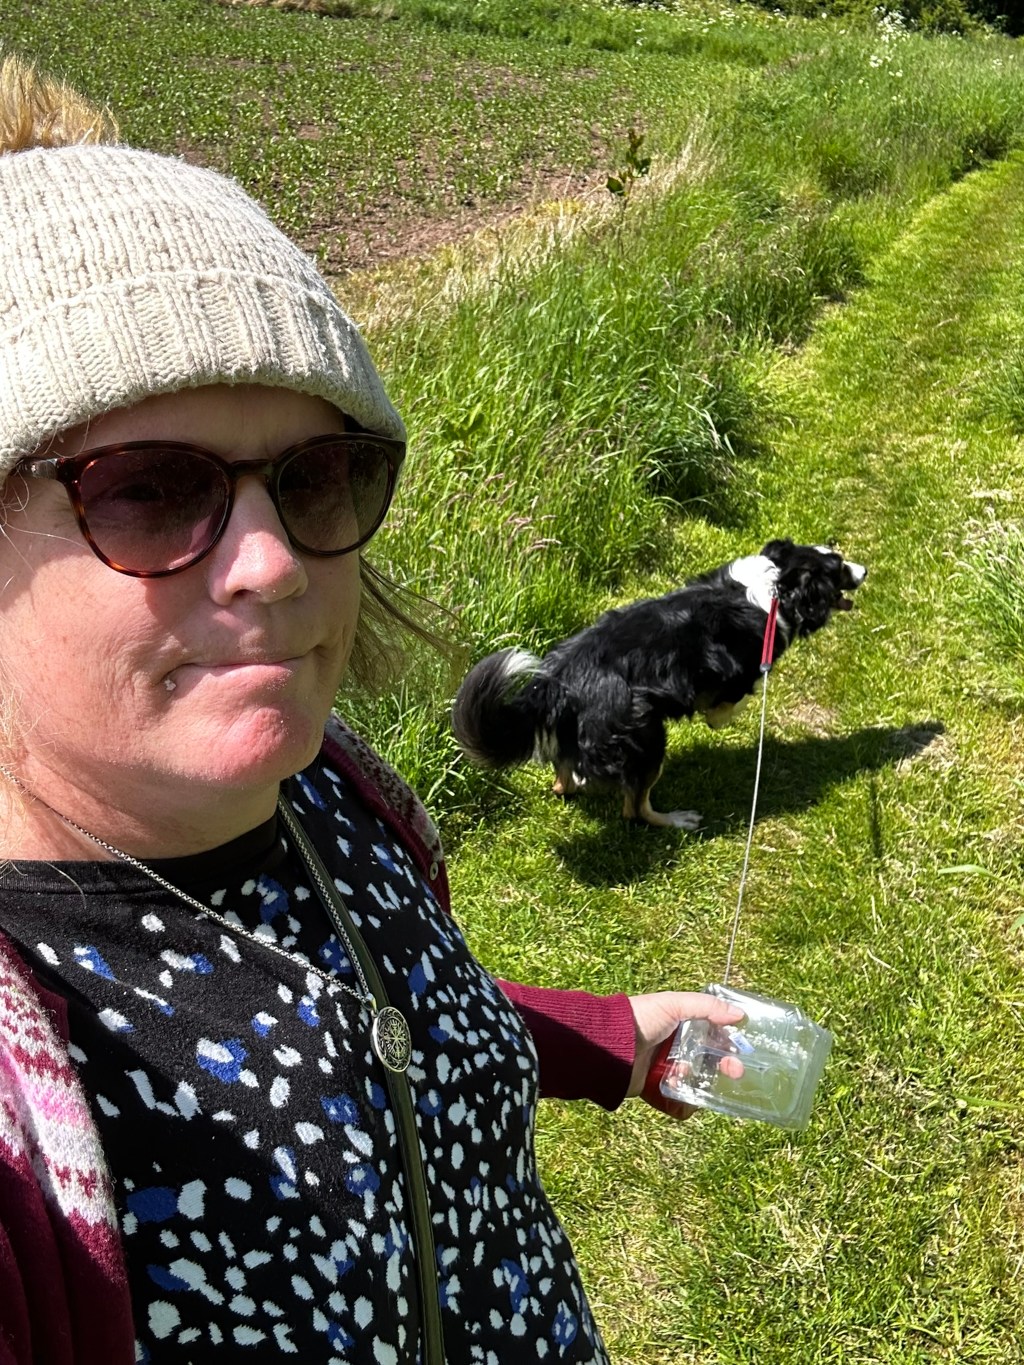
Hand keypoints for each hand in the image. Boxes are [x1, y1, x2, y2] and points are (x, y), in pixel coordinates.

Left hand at [627, 991, 744, 1118]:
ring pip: (695, 1082)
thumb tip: (739, 1014)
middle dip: (723, 1067)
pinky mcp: (655, 1089)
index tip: (742, 1050)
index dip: (727, 1042)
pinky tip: (686, 1098)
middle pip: (707, 1060)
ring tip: (701, 1083)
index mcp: (678, 1023)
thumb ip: (707, 1007)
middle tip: (735, 1072)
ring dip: (704, 1085)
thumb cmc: (641, 1019)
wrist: (609, 1046)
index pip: (710, 1034)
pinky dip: (685, 1104)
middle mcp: (673, 1046)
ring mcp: (664, 1068)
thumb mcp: (674, 1004)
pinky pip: (677, 1101)